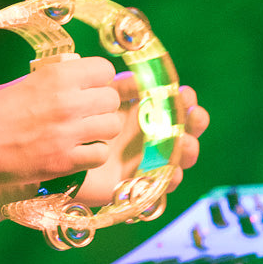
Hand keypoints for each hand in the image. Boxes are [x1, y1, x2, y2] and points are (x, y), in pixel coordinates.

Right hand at [0, 55, 121, 185]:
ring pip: (112, 127)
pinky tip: (76, 151)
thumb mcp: (20, 82)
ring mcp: (67, 134)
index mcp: (55, 76)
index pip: (105, 70)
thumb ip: (52, 79)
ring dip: (100, 130)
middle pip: (111, 99)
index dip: (99, 79)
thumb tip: (75, 74)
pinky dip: (91, 154)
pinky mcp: (62, 162)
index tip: (89, 86)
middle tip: (85, 112)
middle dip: (101, 105)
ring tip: (82, 133)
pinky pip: (99, 156)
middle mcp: (67, 102)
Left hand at [79, 73, 209, 205]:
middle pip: (187, 131)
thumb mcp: (104, 101)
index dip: (187, 100)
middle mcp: (156, 138)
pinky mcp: (142, 184)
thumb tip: (139, 79)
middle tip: (194, 114)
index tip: (186, 93)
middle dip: (196, 123)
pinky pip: (163, 184)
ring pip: (180, 158)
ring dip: (188, 150)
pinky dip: (171, 178)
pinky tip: (173, 172)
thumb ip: (121, 88)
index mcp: (150, 114)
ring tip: (184, 142)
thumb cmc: (87, 121)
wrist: (66, 152)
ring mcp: (151, 162)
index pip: (178, 105)